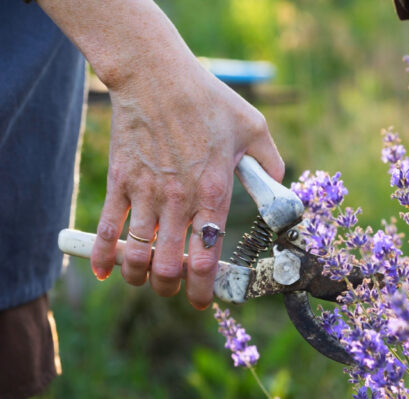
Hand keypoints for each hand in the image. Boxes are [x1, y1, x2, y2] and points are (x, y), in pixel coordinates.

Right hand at [39, 0, 283, 308]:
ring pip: (135, 255)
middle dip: (170, 288)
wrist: (156, 74)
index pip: (208, 255)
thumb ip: (270, 163)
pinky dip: (102, 256)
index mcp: (215, 190)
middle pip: (168, 266)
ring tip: (144, 279)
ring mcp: (145, 191)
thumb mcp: (254, 127)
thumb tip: (280, 189)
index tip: (204, 300)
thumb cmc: (209, 99)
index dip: (204, 288)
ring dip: (137, 277)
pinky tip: (104, 271)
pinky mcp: (120, 181)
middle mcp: (179, 198)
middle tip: (174, 288)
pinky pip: (106, 229)